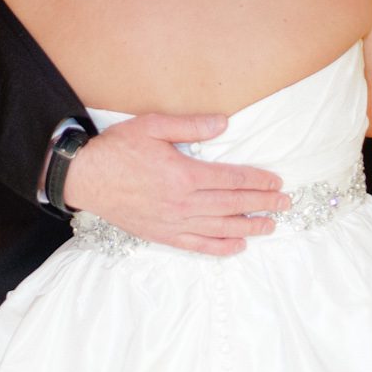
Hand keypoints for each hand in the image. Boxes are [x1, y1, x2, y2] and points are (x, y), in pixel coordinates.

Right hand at [63, 112, 289, 254]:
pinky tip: (237, 246)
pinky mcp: (162, 235)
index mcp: (184, 174)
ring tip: (270, 226)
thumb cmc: (118, 149)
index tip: (276, 182)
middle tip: (285, 205)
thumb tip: (223, 124)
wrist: (86, 178)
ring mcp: (173, 222)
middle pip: (232, 204)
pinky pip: (197, 245)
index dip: (257, 181)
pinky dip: (220, 247)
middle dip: (262, 204)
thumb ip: (190, 125)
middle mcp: (183, 202)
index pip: (231, 179)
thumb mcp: (152, 126)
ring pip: (220, 228)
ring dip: (249, 227)